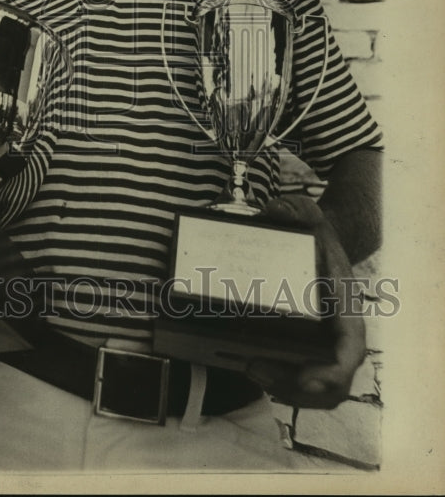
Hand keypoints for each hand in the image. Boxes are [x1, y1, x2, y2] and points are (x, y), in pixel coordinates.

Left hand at [246, 194, 365, 409]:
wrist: (316, 243)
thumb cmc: (315, 235)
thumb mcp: (308, 215)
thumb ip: (295, 209)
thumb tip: (276, 211)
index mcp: (346, 309)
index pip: (350, 351)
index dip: (332, 373)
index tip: (307, 379)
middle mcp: (337, 335)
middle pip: (328, 382)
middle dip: (294, 386)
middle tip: (254, 368)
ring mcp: (320, 345)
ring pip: (310, 388)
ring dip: (280, 386)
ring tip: (247, 368)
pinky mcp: (300, 348)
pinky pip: (293, 377)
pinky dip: (274, 379)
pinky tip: (245, 365)